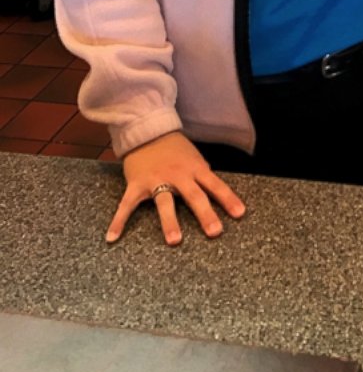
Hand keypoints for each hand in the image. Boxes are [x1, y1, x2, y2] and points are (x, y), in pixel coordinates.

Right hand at [106, 131, 245, 246]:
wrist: (147, 131)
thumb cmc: (175, 149)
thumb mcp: (194, 158)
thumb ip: (203, 176)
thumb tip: (218, 194)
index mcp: (195, 168)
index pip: (215, 185)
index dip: (228, 199)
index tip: (240, 214)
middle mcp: (178, 175)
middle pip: (194, 195)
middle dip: (205, 214)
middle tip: (215, 232)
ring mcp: (156, 180)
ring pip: (164, 202)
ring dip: (169, 221)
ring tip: (175, 240)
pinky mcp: (136, 184)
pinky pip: (127, 205)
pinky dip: (119, 221)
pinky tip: (113, 237)